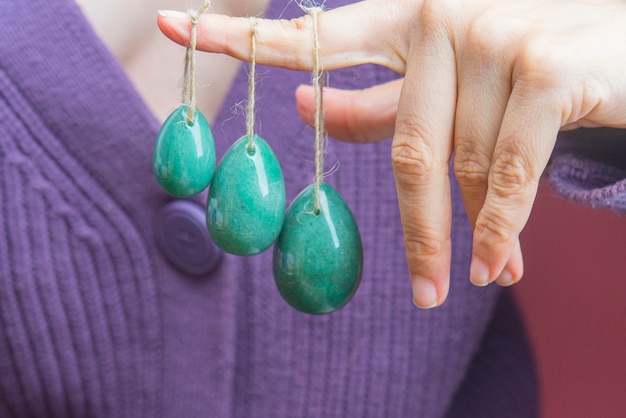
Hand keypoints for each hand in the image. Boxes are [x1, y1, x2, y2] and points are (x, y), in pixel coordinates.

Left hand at [158, 0, 625, 307]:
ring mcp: (492, 39)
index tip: (176, 24)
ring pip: (463, 169)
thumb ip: (377, 97)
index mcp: (409, 17)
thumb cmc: (531, 66)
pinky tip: (499, 263)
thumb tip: (304, 101)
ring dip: (474, 233)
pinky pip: (509, 177)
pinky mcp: (543, 71)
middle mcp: (441, 19)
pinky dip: (503, 229)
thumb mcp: (449, 79)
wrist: (623, 43)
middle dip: (418, 231)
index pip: (318, 35)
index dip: (243, 36)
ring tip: (487, 271)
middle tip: (422, 292)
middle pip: (403, 149)